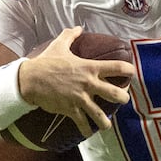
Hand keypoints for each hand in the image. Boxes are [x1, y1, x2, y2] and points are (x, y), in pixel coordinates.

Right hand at [18, 27, 135, 137]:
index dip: (129, 70)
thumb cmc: (45, 62)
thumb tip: (78, 28)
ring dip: (105, 122)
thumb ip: (70, 36)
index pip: (117, 67)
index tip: (131, 73)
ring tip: (106, 125)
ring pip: (101, 114)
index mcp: (89, 67)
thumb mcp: (59, 45)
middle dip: (123, 99)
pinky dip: (86, 130)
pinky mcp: (70, 109)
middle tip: (123, 100)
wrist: (29, 79)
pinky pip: (83, 123)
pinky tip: (88, 132)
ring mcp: (80, 98)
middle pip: (115, 94)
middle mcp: (88, 83)